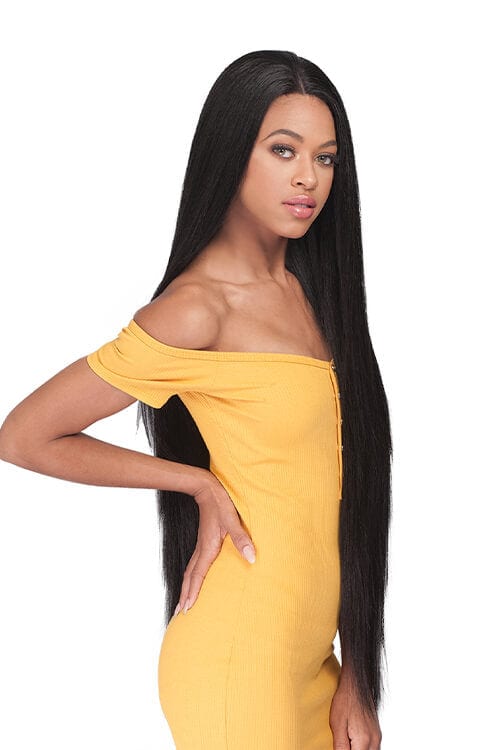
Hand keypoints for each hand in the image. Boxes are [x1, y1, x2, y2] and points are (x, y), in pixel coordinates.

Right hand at [173, 471, 255, 615]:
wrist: (206, 487)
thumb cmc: (221, 502)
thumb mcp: (233, 519)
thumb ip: (241, 539)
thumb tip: (252, 558)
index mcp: (208, 547)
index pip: (198, 575)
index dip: (192, 593)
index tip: (186, 610)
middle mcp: (202, 548)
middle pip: (189, 577)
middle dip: (184, 595)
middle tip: (179, 614)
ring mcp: (201, 544)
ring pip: (189, 571)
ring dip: (186, 587)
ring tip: (182, 602)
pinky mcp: (203, 540)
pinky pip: (194, 564)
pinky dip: (190, 576)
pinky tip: (193, 579)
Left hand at [329, 669, 381, 749]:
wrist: (355, 684)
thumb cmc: (345, 700)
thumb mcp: (337, 726)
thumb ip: (340, 747)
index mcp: (363, 741)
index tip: (341, 747)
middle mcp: (374, 740)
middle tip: (342, 745)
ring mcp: (377, 736)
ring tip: (347, 744)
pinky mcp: (377, 732)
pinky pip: (373, 748)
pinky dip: (364, 749)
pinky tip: (354, 744)